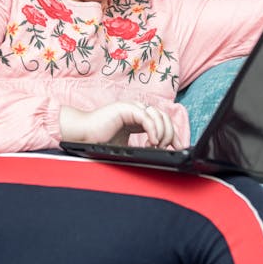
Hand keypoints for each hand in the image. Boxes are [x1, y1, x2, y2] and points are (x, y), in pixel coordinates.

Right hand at [59, 101, 183, 149]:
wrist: (83, 135)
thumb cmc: (100, 140)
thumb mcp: (127, 147)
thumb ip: (142, 148)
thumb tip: (159, 156)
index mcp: (139, 118)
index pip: (163, 121)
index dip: (173, 134)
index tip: (179, 148)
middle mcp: (138, 110)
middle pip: (165, 117)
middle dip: (171, 134)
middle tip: (168, 148)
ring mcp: (133, 107)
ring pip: (159, 116)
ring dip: (162, 132)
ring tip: (156, 145)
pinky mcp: (127, 109)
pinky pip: (147, 118)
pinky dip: (153, 130)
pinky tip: (152, 142)